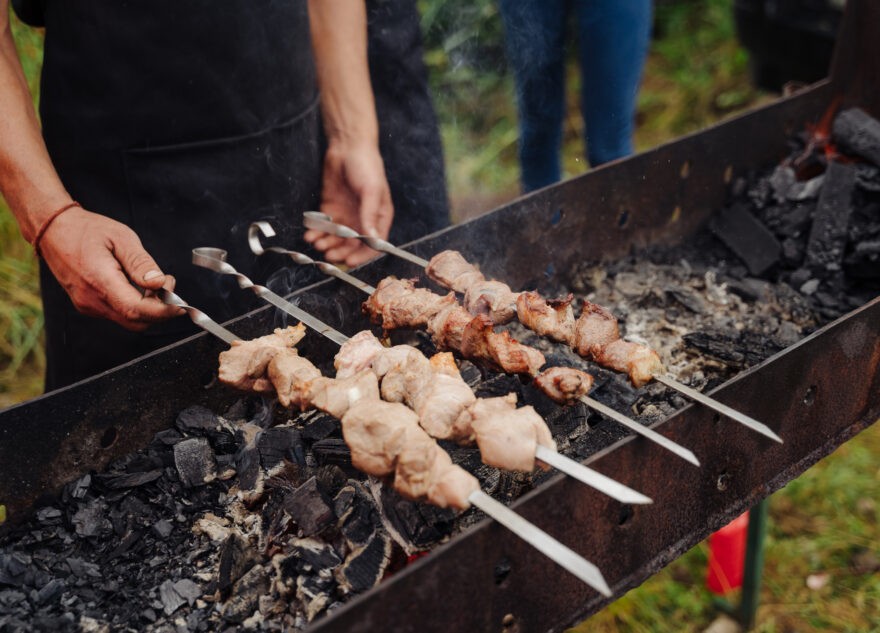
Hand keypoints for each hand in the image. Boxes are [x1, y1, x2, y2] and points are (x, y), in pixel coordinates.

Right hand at [38, 207, 184, 330]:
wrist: (53, 230)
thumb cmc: (86, 229)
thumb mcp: (121, 237)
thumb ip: (141, 262)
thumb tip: (158, 282)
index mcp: (100, 280)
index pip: (136, 310)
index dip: (163, 311)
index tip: (180, 303)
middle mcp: (91, 299)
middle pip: (136, 321)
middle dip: (160, 309)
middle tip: (168, 286)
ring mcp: (87, 305)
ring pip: (127, 320)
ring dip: (148, 307)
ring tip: (153, 282)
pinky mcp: (87, 305)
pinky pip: (117, 313)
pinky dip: (134, 305)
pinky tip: (137, 286)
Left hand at [304, 140, 392, 266]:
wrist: (348, 146)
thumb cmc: (367, 166)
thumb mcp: (372, 190)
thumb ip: (371, 215)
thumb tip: (373, 238)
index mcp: (379, 217)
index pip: (373, 244)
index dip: (361, 255)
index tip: (349, 261)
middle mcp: (363, 220)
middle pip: (352, 245)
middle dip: (340, 251)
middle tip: (328, 254)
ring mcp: (346, 216)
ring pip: (336, 239)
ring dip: (326, 244)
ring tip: (316, 243)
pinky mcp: (330, 209)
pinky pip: (324, 227)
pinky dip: (317, 232)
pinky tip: (310, 234)